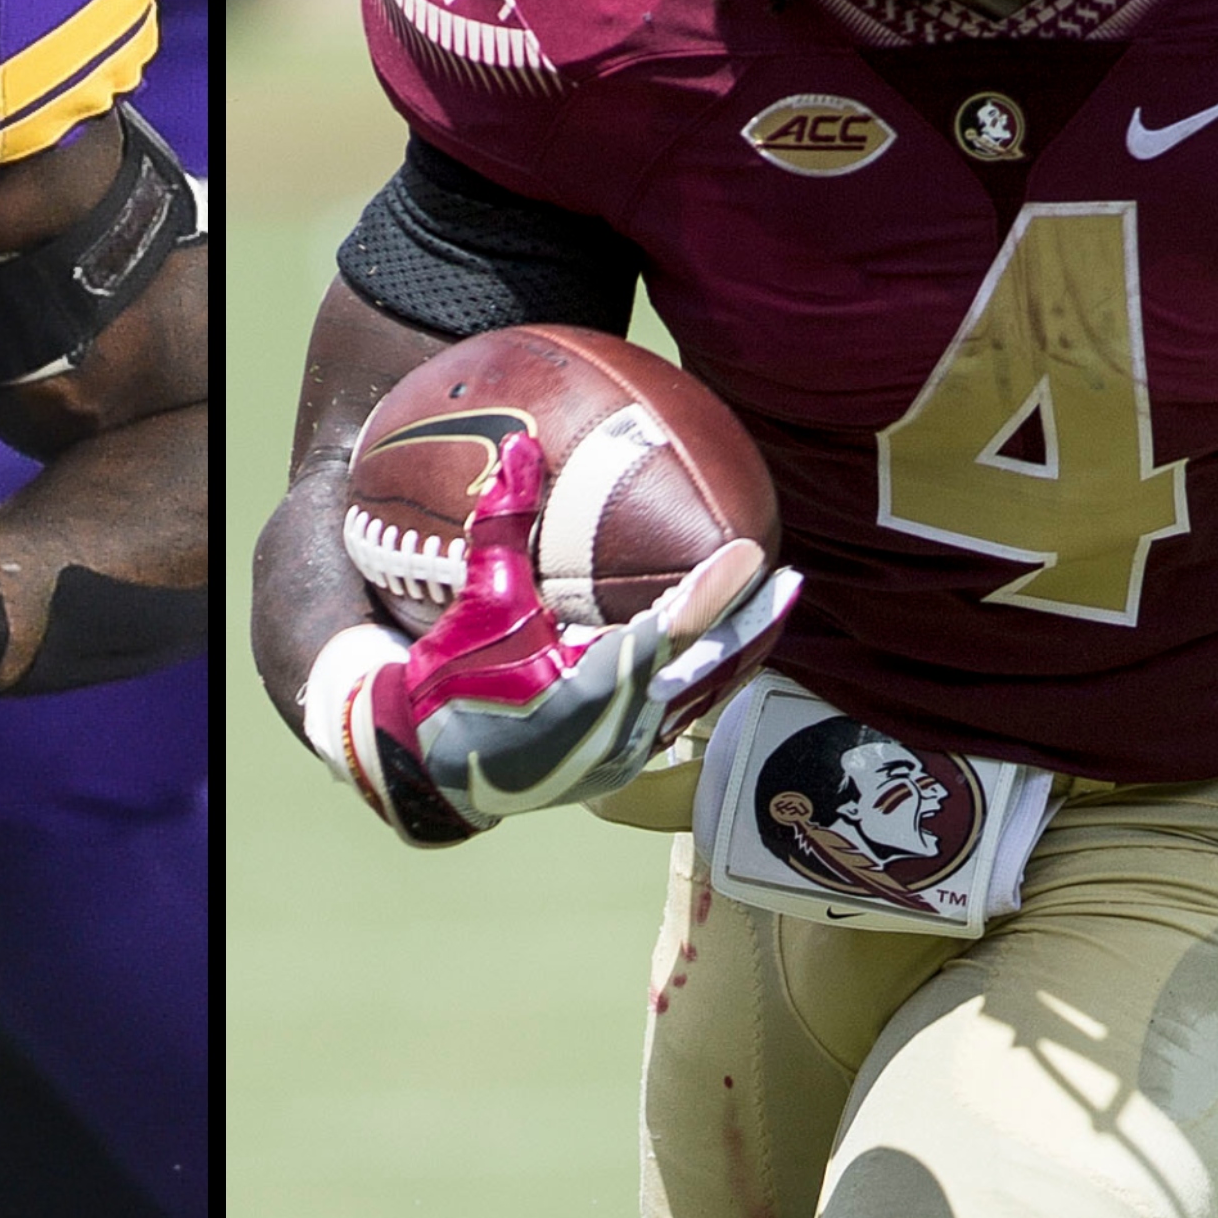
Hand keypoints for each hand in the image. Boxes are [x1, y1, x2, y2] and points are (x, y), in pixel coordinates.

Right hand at [323, 432, 799, 847]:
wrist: (428, 769)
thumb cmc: (449, 681)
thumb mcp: (478, 601)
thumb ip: (504, 525)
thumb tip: (521, 448)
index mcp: (586, 686)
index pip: (671, 633)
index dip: (715, 593)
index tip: (753, 554)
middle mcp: (619, 727)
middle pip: (707, 670)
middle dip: (752, 623)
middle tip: (789, 578)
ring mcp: (626, 753)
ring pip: (701, 697)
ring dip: (738, 652)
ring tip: (771, 611)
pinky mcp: (622, 767)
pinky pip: (682, 716)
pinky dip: (707, 679)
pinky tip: (721, 656)